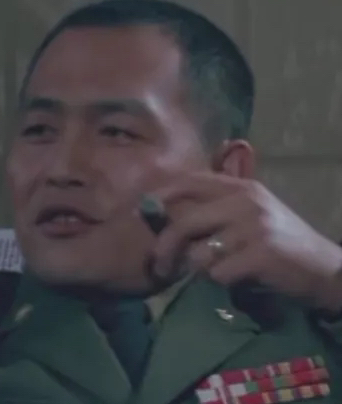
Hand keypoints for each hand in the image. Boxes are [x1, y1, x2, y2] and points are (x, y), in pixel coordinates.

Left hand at [149, 172, 341, 311]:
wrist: (323, 266)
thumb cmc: (279, 239)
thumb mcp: (249, 212)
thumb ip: (214, 208)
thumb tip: (167, 211)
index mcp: (240, 186)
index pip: (190, 181)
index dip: (161, 194)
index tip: (140, 210)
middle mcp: (245, 200)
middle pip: (186, 221)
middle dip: (164, 246)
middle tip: (158, 265)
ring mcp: (254, 225)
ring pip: (200, 252)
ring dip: (199, 269)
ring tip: (215, 271)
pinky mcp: (262, 253)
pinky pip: (219, 272)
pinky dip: (220, 281)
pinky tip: (237, 278)